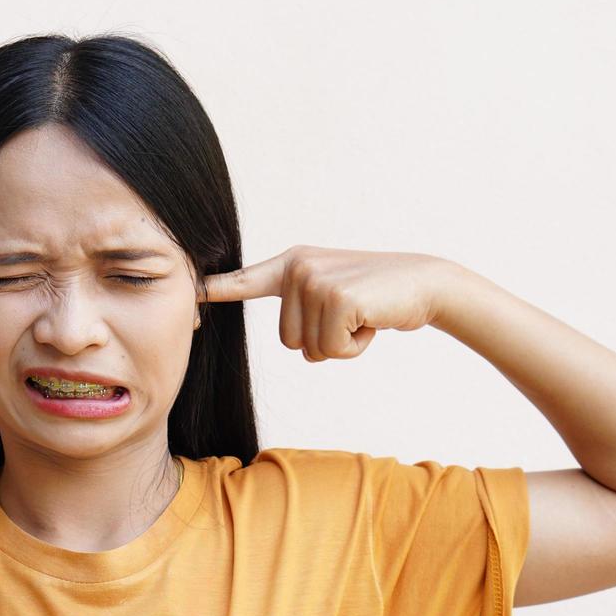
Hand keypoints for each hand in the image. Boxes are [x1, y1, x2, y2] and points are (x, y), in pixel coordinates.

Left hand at [201, 245, 456, 361]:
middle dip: (323, 341)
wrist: (424, 284)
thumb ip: (306, 310)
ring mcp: (315, 280)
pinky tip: (371, 321)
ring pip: (309, 349)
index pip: (245, 280)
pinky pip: (331, 350)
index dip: (217, 288)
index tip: (190, 290)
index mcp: (292, 265)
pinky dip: (355, 347)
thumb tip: (296, 339)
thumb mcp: (332, 295)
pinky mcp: (335, 297)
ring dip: (341, 345)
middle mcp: (297, 267)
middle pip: (287, 341)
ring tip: (362, 316)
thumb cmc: (376, 299)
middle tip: (352, 315)